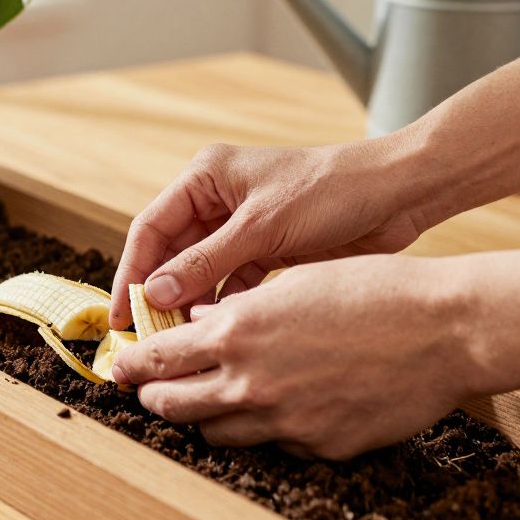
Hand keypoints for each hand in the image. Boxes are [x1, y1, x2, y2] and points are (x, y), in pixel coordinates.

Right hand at [110, 140, 431, 328]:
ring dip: (188, 304)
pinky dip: (222, 305)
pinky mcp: (266, 249)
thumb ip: (206, 263)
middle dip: (157, 293)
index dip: (133, 272)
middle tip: (144, 338)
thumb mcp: (261, 227)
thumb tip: (156, 296)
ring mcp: (242, 226)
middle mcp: (217, 199)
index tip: (124, 314)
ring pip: (199, 272)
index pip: (151, 228)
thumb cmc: (330, 191)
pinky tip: (215, 331)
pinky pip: (230, 282)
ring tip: (177, 343)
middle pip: (170, 252)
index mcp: (206, 177)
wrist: (396, 194)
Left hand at [111, 255, 477, 459]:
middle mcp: (250, 380)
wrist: (445, 329)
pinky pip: (273, 445)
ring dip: (205, 417)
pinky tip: (281, 407)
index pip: (159, 358)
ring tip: (210, 401)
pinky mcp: (318, 446)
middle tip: (152, 392)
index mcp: (238, 331)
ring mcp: (284, 421)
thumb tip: (199, 319)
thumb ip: (238, 305)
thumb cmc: (373, 290)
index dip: (133, 366)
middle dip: (155, 398)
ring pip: (215, 434)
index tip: (121, 369)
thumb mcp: (293, 281)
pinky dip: (266, 429)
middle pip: (172, 405)